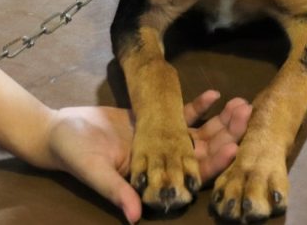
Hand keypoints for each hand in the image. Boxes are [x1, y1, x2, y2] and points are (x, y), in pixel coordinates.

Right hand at [43, 90, 250, 223]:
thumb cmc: (73, 154)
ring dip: (220, 121)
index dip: (212, 163)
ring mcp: (160, 143)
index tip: (234, 148)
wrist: (58, 131)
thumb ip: (116, 191)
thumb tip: (135, 217)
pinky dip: (198, 107)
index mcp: (152, 180)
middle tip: (248, 116)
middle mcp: (162, 163)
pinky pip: (181, 116)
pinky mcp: (154, 123)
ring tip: (240, 104)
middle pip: (202, 152)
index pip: (190, 174)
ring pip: (197, 134)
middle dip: (226, 136)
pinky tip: (215, 94)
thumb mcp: (94, 171)